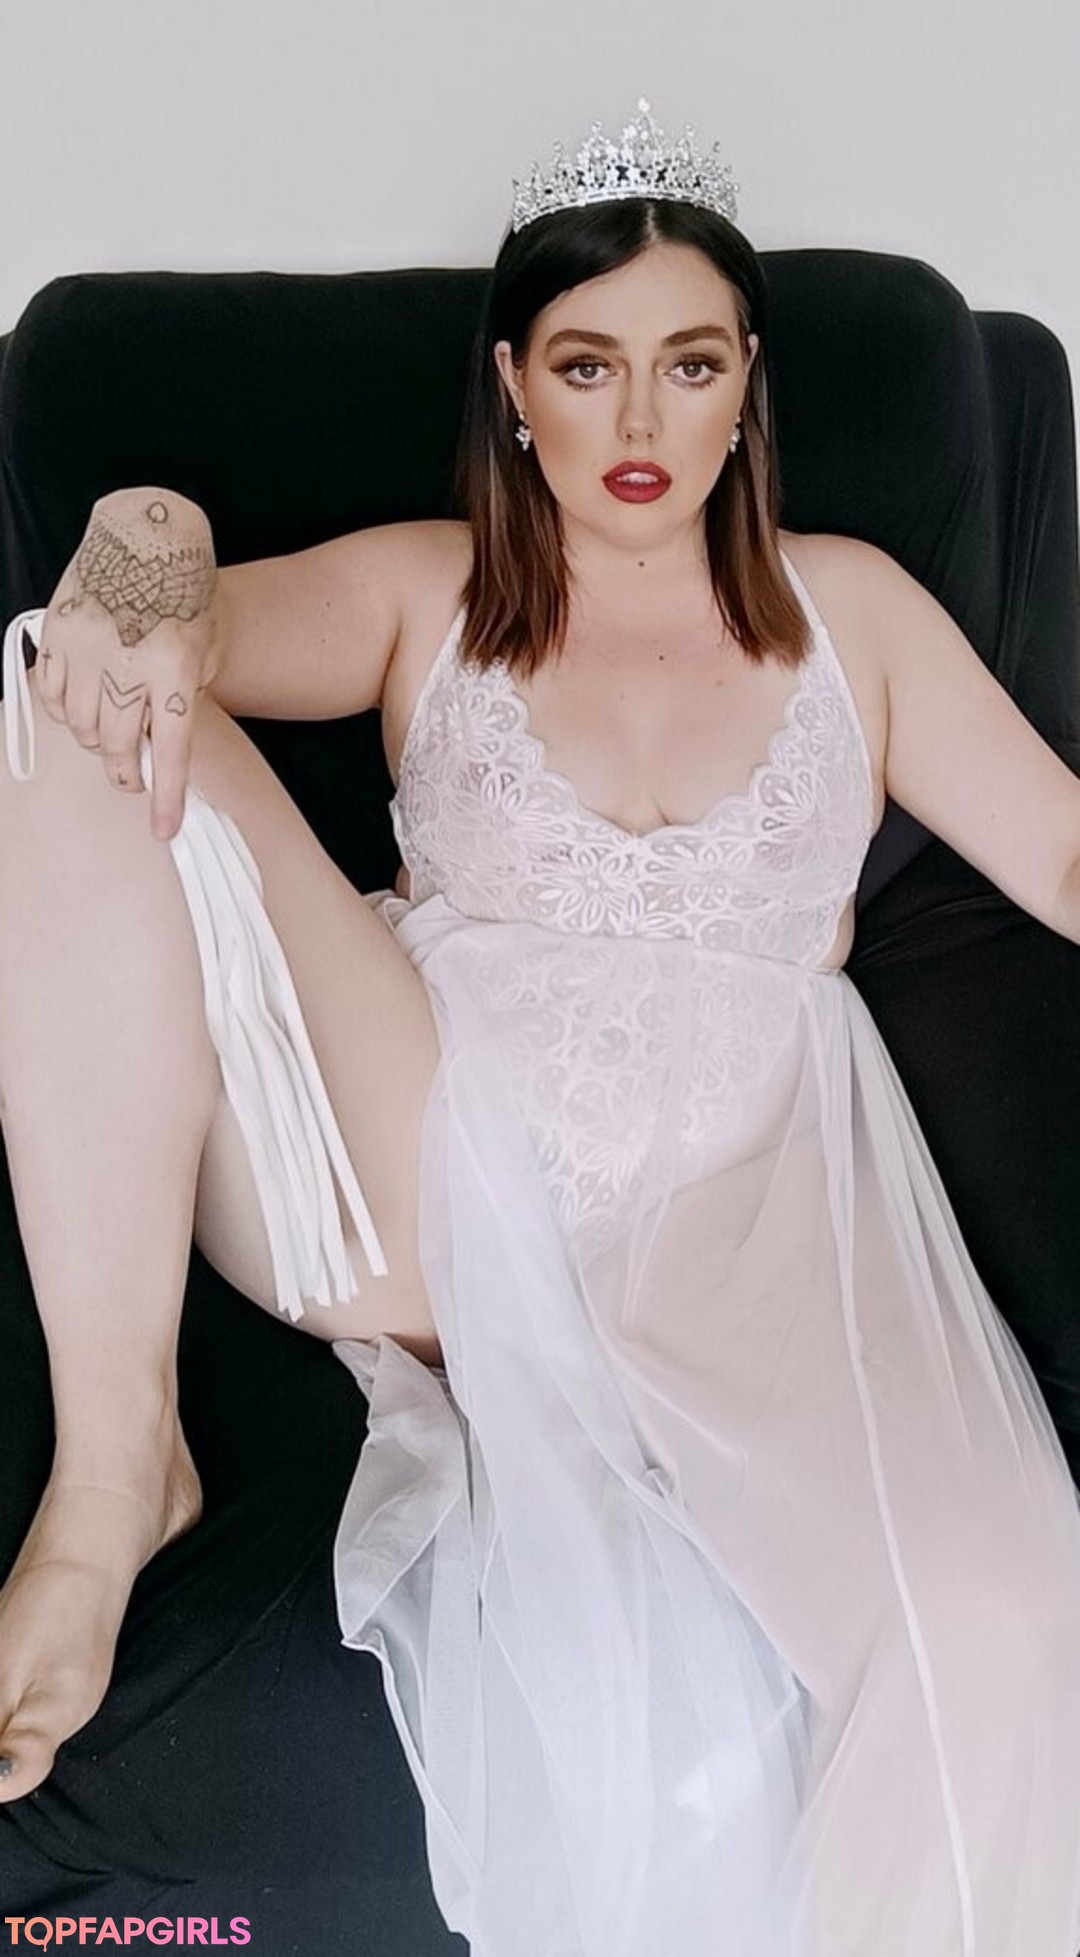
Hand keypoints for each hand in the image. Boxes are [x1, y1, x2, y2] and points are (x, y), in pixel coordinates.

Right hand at [36, 488, 219, 840]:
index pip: (170, 749)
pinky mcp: (56, 634)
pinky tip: (81, 706)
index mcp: (174, 665)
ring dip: (96, 742)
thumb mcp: (207, 647)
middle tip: (133, 780)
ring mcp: (85, 647)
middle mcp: (126, 660)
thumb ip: (185, 697)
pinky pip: (51, 695)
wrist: (148, 530)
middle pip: (118, 744)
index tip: (164, 830)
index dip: (166, 796)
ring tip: (111, 736)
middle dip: (127, 774)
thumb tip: (154, 746)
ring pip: (81, 726)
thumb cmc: (186, 591)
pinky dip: (64, 712)